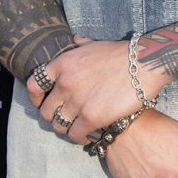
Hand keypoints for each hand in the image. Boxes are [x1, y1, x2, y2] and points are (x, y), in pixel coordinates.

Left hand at [26, 37, 169, 144]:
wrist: (143, 64)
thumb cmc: (121, 54)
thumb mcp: (95, 44)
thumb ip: (81, 45)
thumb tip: (75, 40)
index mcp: (62, 64)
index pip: (34, 85)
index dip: (36, 98)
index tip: (43, 104)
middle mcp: (64, 82)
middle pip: (45, 111)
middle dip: (53, 117)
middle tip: (65, 118)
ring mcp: (76, 101)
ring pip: (58, 126)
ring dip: (66, 128)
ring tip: (76, 127)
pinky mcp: (90, 117)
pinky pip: (74, 135)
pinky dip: (79, 137)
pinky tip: (87, 135)